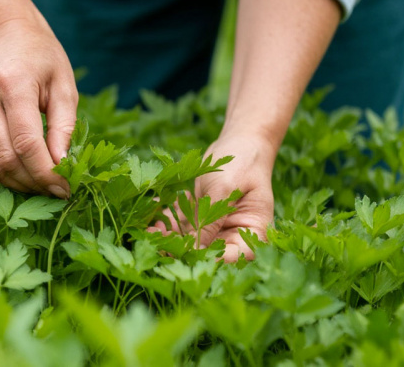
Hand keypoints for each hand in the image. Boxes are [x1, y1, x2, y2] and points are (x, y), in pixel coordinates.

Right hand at [0, 19, 77, 197]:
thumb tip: (62, 165)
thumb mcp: (64, 85)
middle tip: (58, 190)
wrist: (7, 36)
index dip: (46, 172)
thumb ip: (64, 126)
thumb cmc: (43, 60)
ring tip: (43, 185)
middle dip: (34, 182)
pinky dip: (5, 173)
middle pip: (7, 158)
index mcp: (13, 84)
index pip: (26, 142)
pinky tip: (25, 173)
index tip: (66, 188)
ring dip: (19, 183)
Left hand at [149, 132, 275, 261]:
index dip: (218, 261)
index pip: (239, 256)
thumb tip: (196, 248)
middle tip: (162, 246)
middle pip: (211, 250)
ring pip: (191, 239)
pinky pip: (181, 222)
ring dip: (170, 238)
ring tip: (152, 231)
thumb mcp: (225, 188)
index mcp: (252, 229)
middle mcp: (233, 231)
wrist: (239, 141)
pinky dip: (166, 222)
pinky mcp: (199, 213)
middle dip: (184, 250)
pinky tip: (151, 219)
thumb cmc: (241, 161)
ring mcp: (215, 224)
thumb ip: (212, 217)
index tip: (192, 256)